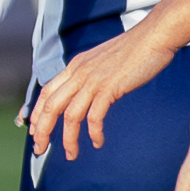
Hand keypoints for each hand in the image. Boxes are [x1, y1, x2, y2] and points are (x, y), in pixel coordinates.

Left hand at [27, 28, 163, 160]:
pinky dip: (94, 133)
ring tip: (71, 155)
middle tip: (40, 150)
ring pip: (70, 116)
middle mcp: (79, 72)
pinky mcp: (109, 87)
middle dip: (42, 132)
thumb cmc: (135, 49)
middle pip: (51, 107)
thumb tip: (86, 92)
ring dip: (68, 140)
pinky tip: (97, 142)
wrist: (155, 35)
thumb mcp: (103, 60)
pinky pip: (94, 117)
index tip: (34, 131)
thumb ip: (91, 74)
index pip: (46, 93)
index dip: (37, 114)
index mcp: (75, 66)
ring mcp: (93, 80)